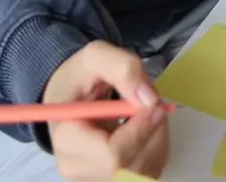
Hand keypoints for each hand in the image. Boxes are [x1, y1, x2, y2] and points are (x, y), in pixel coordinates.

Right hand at [43, 40, 168, 180]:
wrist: (71, 94)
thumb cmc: (80, 76)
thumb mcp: (96, 56)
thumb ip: (123, 68)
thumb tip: (149, 99)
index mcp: (66, 139)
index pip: (111, 156)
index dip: (140, 132)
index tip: (153, 103)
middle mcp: (77, 168)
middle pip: (130, 168)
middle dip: (154, 133)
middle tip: (157, 103)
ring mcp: (94, 179)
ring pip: (143, 173)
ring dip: (158, 139)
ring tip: (149, 111)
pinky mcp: (113, 180)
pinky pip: (148, 174)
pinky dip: (157, 149)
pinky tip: (148, 127)